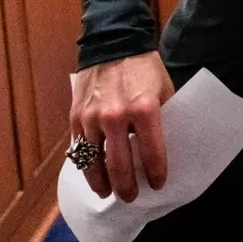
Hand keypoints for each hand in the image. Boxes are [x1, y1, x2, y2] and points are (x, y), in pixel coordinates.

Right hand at [69, 52, 174, 201]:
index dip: (155, 173)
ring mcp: (92, 118)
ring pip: (94, 163)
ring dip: (102, 183)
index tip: (158, 185)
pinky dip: (86, 166)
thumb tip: (167, 147)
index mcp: (144, 110)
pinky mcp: (75, 117)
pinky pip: (79, 150)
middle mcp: (116, 117)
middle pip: (119, 166)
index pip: (151, 153)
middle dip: (127, 187)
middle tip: (132, 197)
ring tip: (109, 193)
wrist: (114, 44)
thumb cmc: (145, 69)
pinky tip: (93, 175)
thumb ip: (163, 118)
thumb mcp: (164, 91)